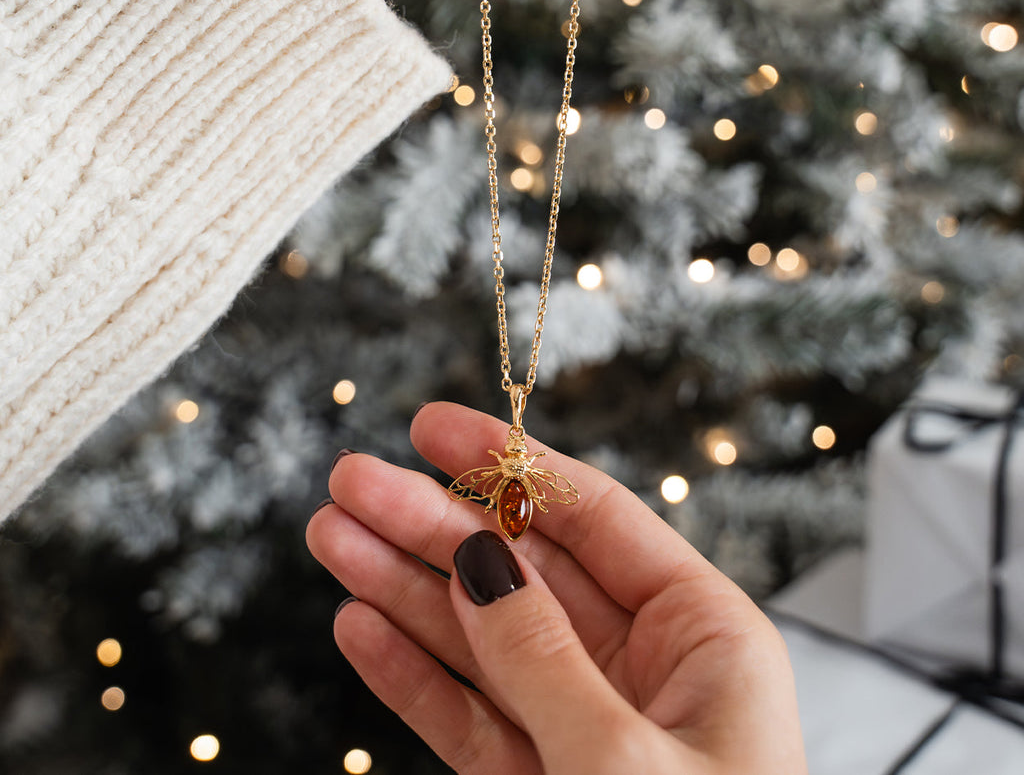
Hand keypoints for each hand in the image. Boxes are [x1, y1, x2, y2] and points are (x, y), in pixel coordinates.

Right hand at [307, 403, 807, 773]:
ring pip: (482, 640)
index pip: (593, 520)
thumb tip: (477, 559)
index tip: (431, 426)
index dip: (508, 466)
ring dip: (404, 589)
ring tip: (330, 538)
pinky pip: (469, 717)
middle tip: (349, 482)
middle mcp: (645, 674)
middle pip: (521, 573)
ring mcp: (586, 731)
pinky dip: (412, 674)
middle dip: (433, 525)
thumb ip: (544, 657)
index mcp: (705, 640)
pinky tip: (360, 625)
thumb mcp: (626, 763)